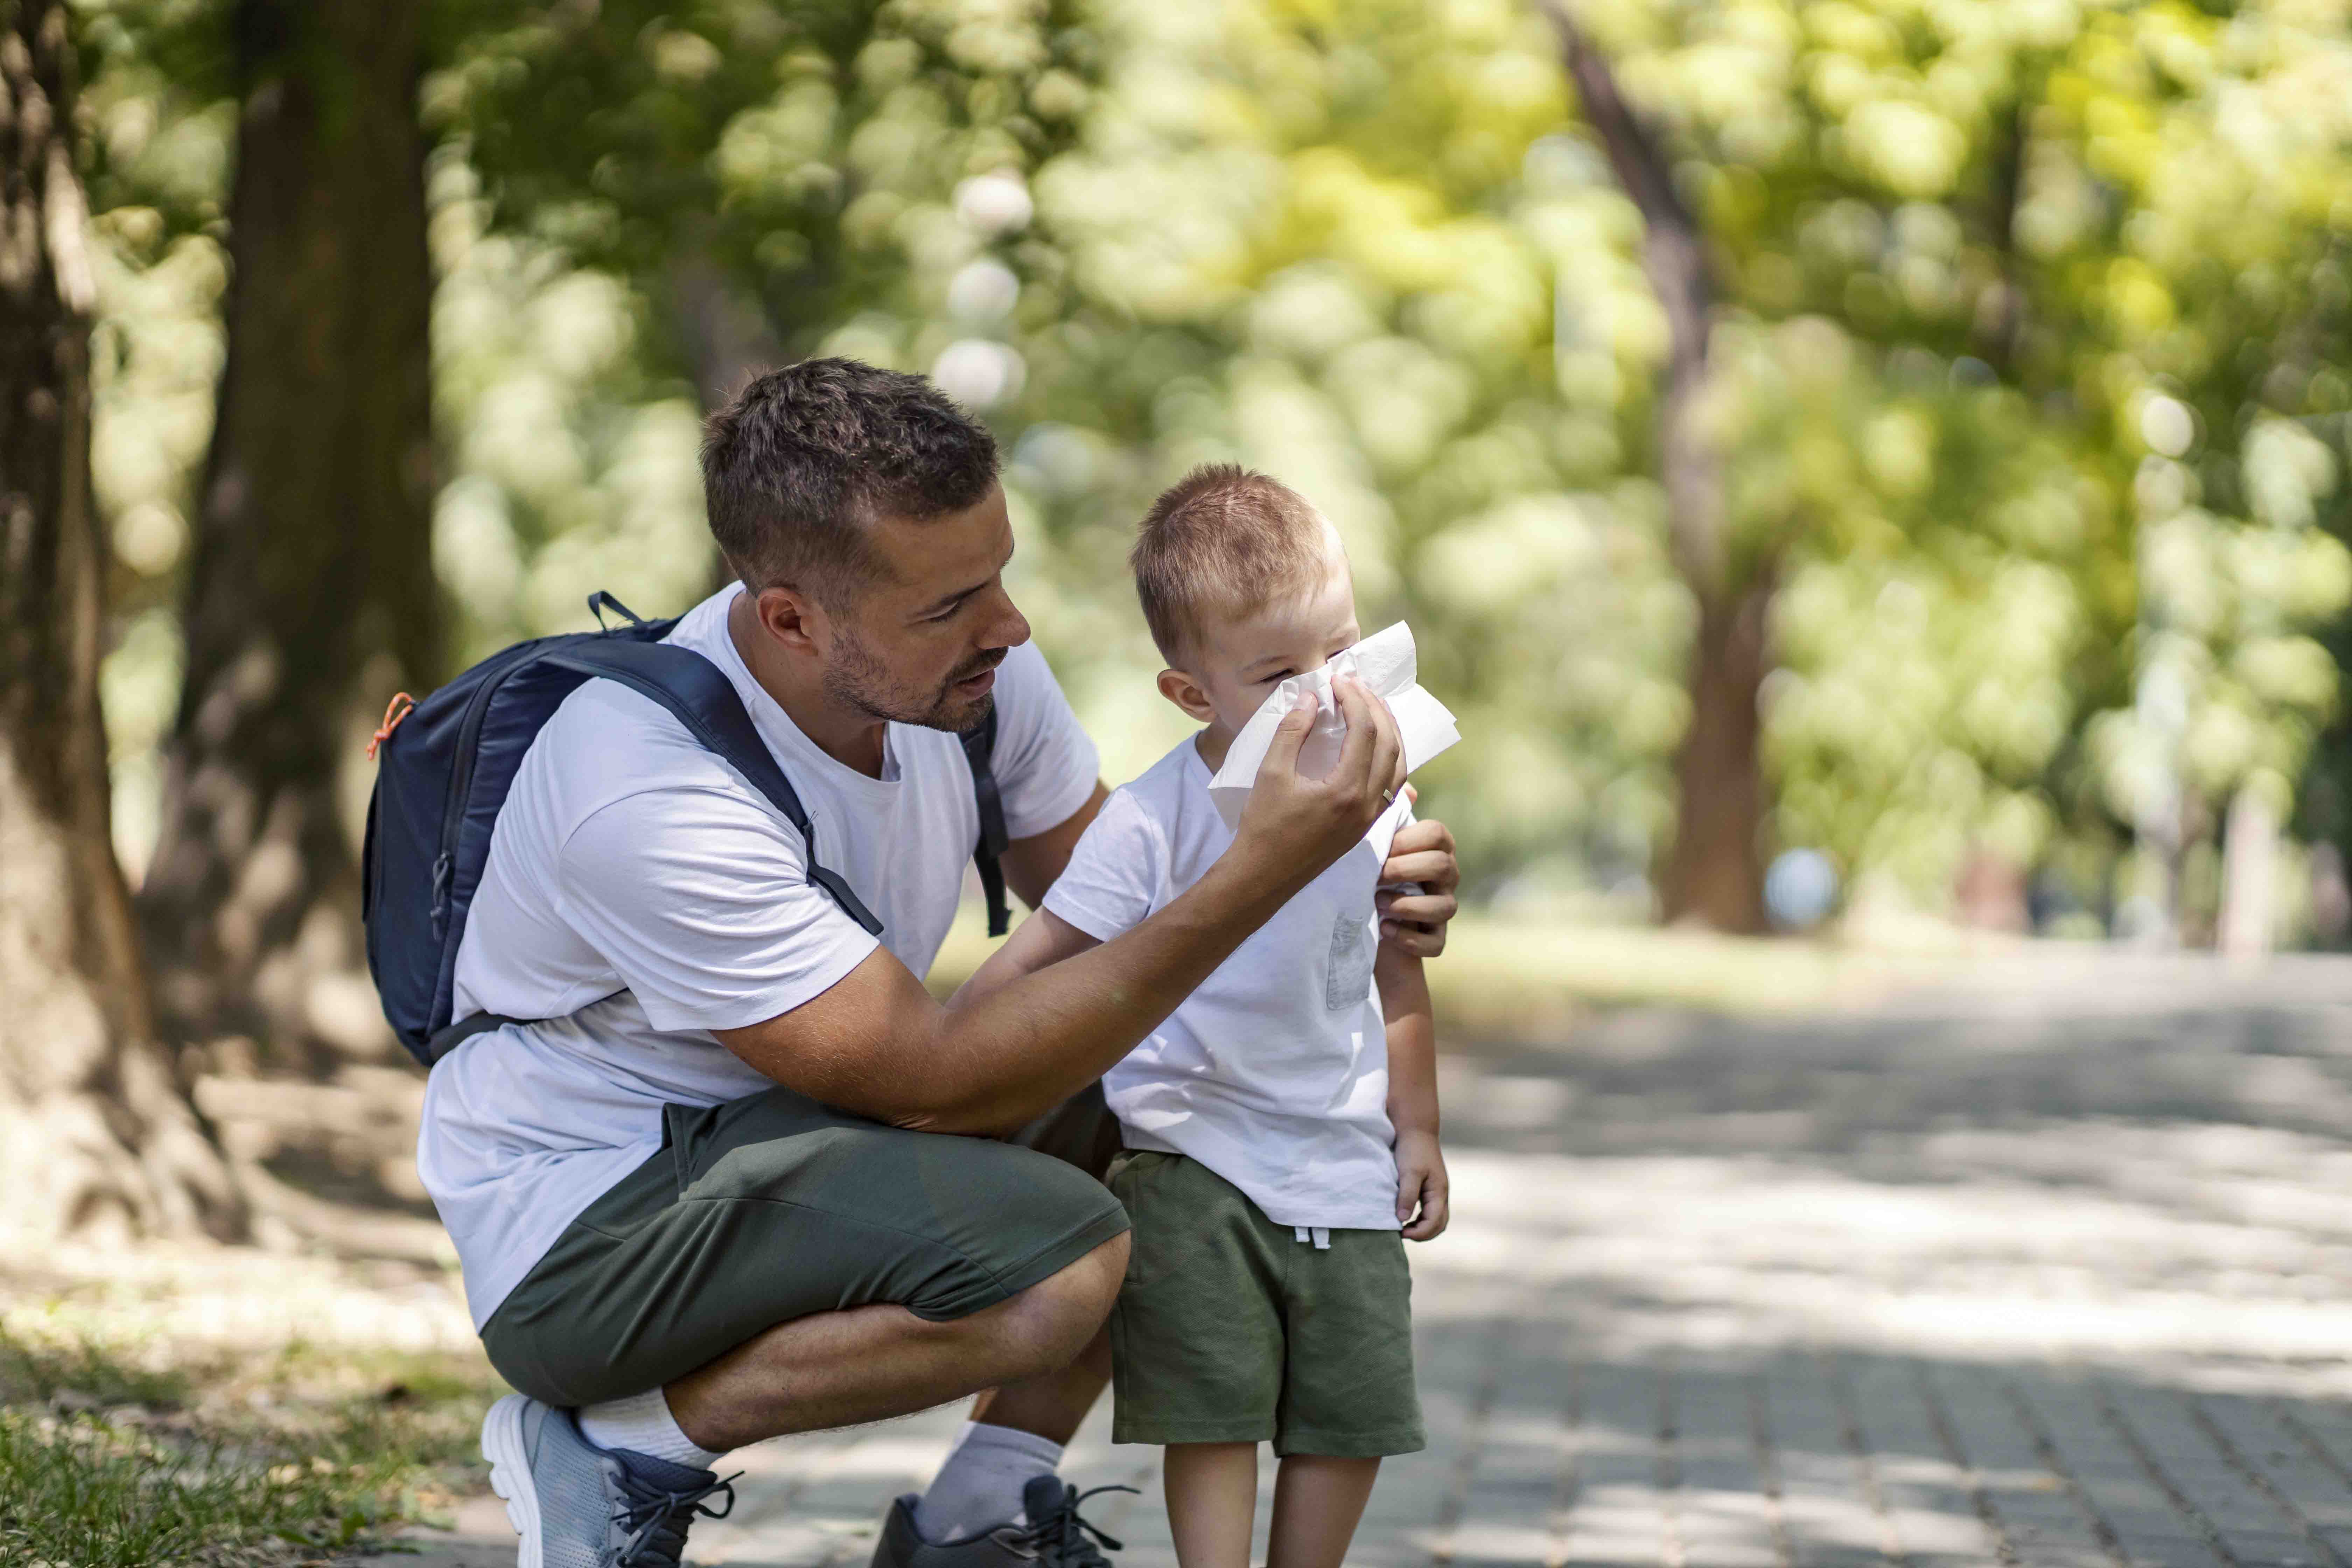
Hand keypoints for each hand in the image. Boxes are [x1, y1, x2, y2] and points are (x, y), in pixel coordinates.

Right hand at [1231, 675, 1405, 888]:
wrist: (1263, 877)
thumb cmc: (1263, 827)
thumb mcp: (1271, 773)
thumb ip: (1292, 731)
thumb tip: (1310, 698)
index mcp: (1347, 790)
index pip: (1365, 730)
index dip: (1354, 699)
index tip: (1338, 681)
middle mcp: (1368, 805)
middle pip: (1390, 744)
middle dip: (1376, 709)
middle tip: (1357, 686)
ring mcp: (1371, 818)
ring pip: (1399, 766)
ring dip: (1390, 732)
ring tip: (1372, 707)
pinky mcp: (1366, 826)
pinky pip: (1393, 785)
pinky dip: (1389, 758)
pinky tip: (1376, 745)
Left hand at [1377, 793, 1458, 958]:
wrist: (1364, 927)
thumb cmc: (1372, 876)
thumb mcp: (1377, 846)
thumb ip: (1391, 818)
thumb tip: (1407, 789)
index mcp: (1435, 849)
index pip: (1437, 833)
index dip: (1409, 840)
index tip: (1382, 849)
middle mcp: (1446, 877)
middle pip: (1442, 866)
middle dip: (1406, 870)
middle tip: (1377, 877)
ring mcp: (1443, 910)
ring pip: (1445, 907)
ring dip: (1409, 905)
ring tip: (1380, 904)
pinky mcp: (1435, 941)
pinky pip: (1434, 942)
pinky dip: (1408, 938)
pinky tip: (1385, 929)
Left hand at [1395, 1129, 1448, 1240]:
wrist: (1416, 1129)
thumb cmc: (1412, 1149)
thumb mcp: (1409, 1172)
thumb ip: (1407, 1196)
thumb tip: (1402, 1220)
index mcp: (1439, 1192)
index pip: (1434, 1222)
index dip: (1419, 1233)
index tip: (1401, 1233)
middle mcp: (1441, 1194)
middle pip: (1439, 1224)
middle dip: (1423, 1234)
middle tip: (1402, 1234)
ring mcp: (1437, 1191)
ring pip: (1436, 1219)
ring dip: (1422, 1228)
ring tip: (1403, 1229)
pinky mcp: (1430, 1188)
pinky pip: (1429, 1210)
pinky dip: (1420, 1219)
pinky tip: (1406, 1217)